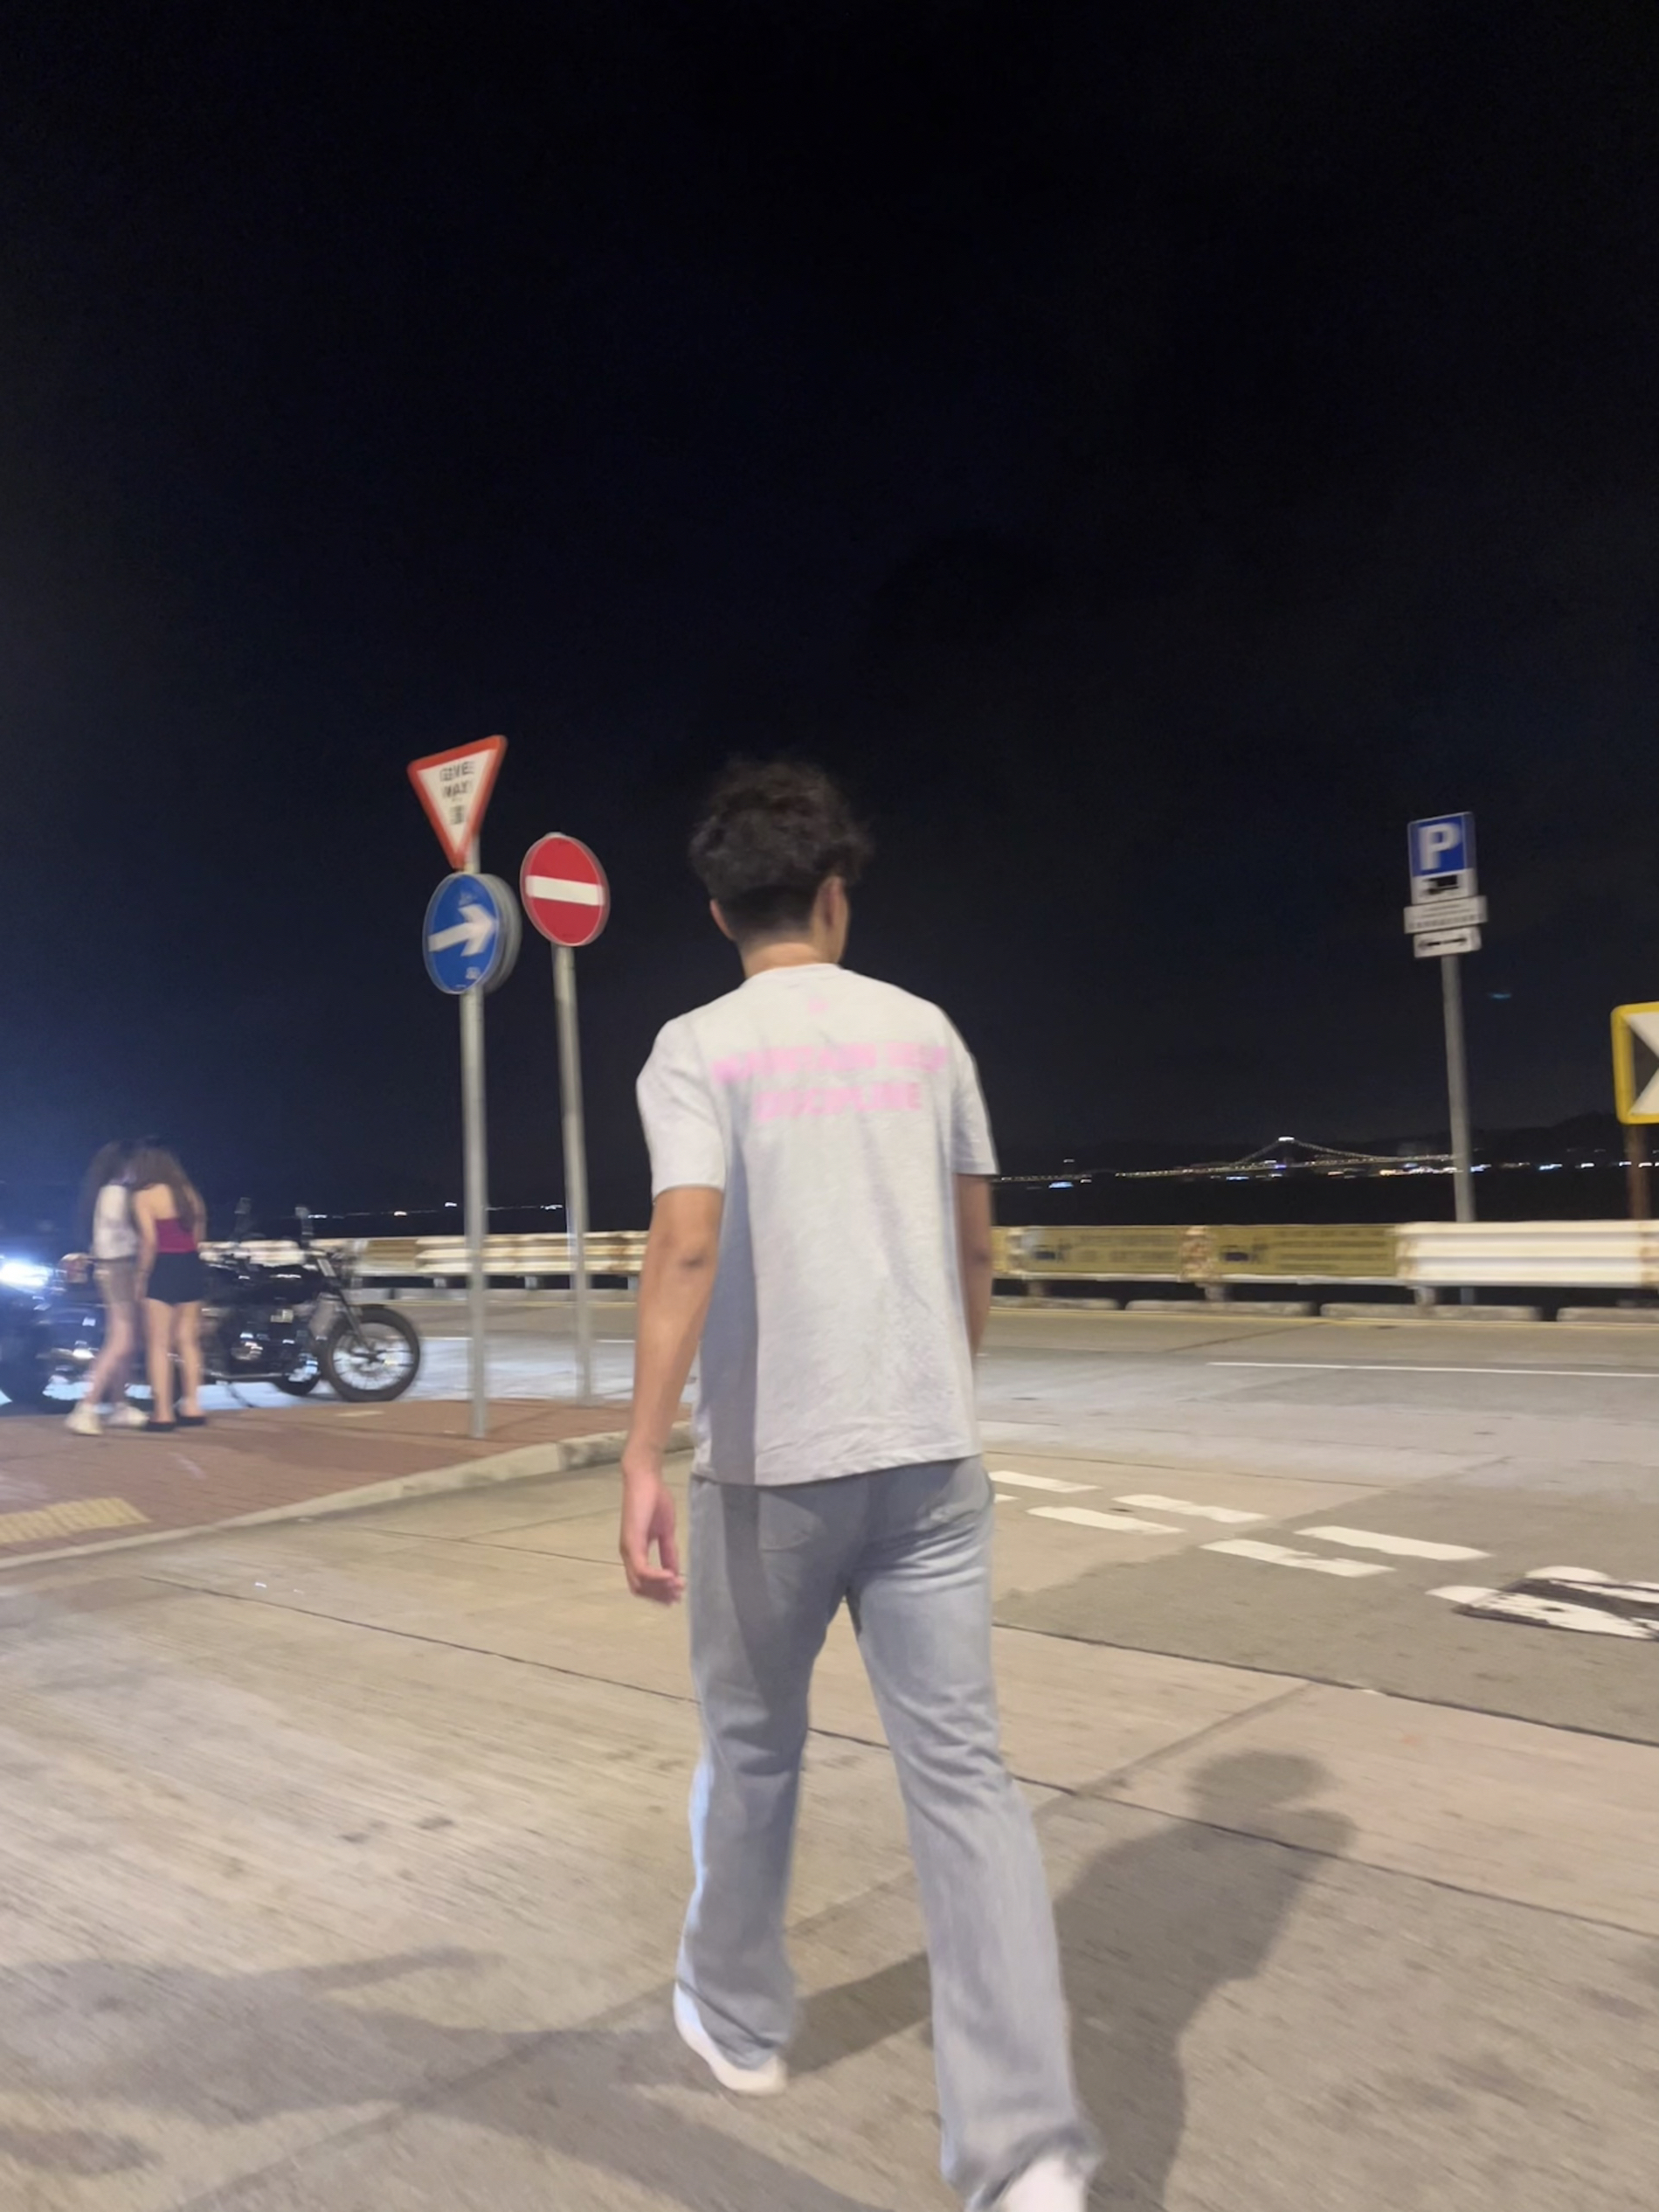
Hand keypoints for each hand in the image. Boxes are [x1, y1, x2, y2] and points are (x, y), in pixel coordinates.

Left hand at [619, 1444, 683, 1604]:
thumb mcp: (666, 1531)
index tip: (677, 1596)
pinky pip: (642, 1570)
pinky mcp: (632, 1542)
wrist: (645, 1478)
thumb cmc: (655, 1499)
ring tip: (678, 1587)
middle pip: (639, 1588)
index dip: (658, 1593)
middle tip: (679, 1596)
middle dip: (660, 1596)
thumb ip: (668, 1552)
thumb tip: (674, 1573)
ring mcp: (628, 1549)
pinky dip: (657, 1578)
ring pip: (639, 1583)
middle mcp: (627, 1554)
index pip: (641, 1583)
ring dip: (660, 1589)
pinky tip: (672, 1577)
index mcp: (634, 1552)